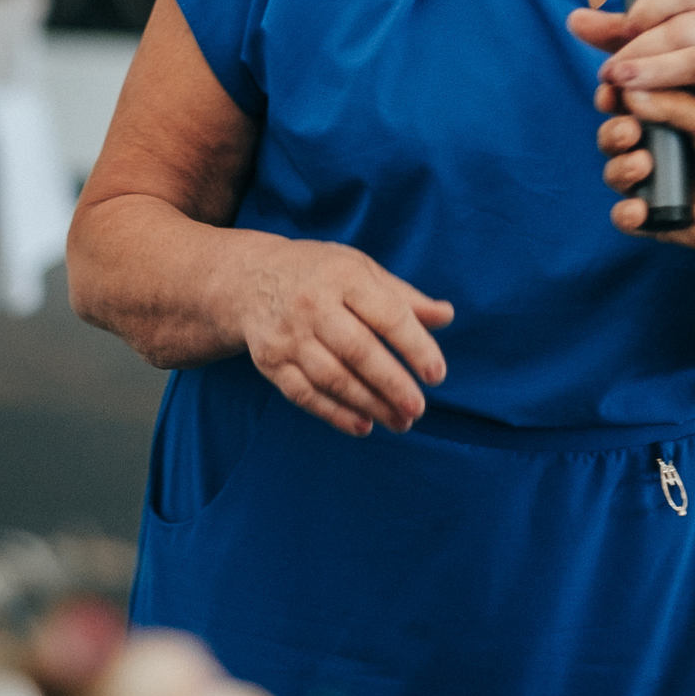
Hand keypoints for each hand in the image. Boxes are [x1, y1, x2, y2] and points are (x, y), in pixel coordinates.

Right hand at [230, 240, 452, 436]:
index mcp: (343, 277)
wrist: (249, 279)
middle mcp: (312, 305)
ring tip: (400, 422)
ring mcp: (288, 335)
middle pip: (357, 350)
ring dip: (369, 404)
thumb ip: (403, 297)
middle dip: (391, 384)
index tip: (436, 375)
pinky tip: (363, 425)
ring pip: (332, 377)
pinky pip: (304, 394)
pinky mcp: (270, 362)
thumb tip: (446, 316)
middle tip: (418, 408)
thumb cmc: (320, 274)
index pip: (386, 315)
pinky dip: (334, 414)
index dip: (415, 346)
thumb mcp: (361, 270)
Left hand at [568, 0, 694, 134]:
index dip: (648, 4)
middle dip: (641, 42)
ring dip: (653, 63)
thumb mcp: (659, 48)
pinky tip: (659, 95)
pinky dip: (681, 77)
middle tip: (610, 69)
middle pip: (683, 12)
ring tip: (621, 81)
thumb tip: (574, 19)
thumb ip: (621, 33)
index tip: (623, 31)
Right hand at [596, 83, 694, 255]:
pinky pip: (625, 216)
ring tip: (643, 165)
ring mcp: (653, 183)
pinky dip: (626, 212)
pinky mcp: (654, 217)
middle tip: (630, 132)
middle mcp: (657, 149)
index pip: (629, 103)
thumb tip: (629, 91)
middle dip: (614, 132)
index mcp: (670, 118)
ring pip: (614, 173)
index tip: (610, 91)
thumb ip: (672, 103)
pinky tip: (640, 208)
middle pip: (614, 136)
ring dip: (620, 168)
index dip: (615, 97)